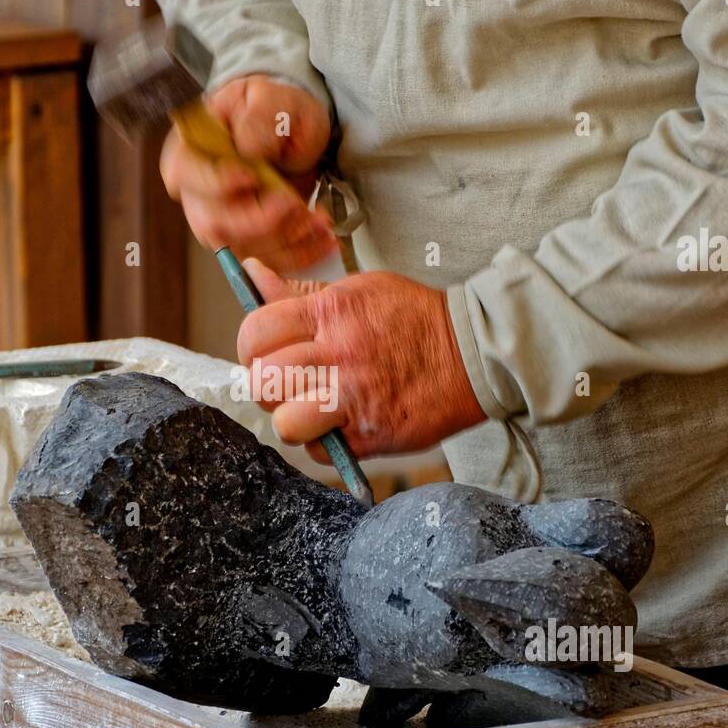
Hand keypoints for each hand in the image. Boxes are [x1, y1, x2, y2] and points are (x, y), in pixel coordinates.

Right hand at [160, 75, 337, 272]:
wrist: (292, 132)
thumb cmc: (274, 110)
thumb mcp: (270, 101)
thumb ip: (259, 120)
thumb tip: (246, 148)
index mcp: (190, 152)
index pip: (185, 174)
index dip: (215, 182)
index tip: (250, 178)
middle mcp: (198, 194)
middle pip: (215, 223)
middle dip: (261, 220)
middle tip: (294, 203)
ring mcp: (222, 223)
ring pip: (245, 248)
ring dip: (288, 240)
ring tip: (320, 222)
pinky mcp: (249, 242)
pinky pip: (269, 260)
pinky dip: (301, 254)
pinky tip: (322, 240)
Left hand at [237, 260, 486, 460]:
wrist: (475, 352)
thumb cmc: (414, 319)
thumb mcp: (358, 291)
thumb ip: (301, 293)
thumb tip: (251, 276)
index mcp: (331, 312)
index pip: (257, 331)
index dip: (252, 347)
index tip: (265, 354)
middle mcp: (339, 354)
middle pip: (264, 381)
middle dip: (268, 386)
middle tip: (288, 384)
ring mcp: (355, 397)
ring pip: (286, 422)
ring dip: (293, 420)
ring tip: (312, 409)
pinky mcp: (372, 434)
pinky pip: (319, 452)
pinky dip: (323, 444)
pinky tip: (340, 425)